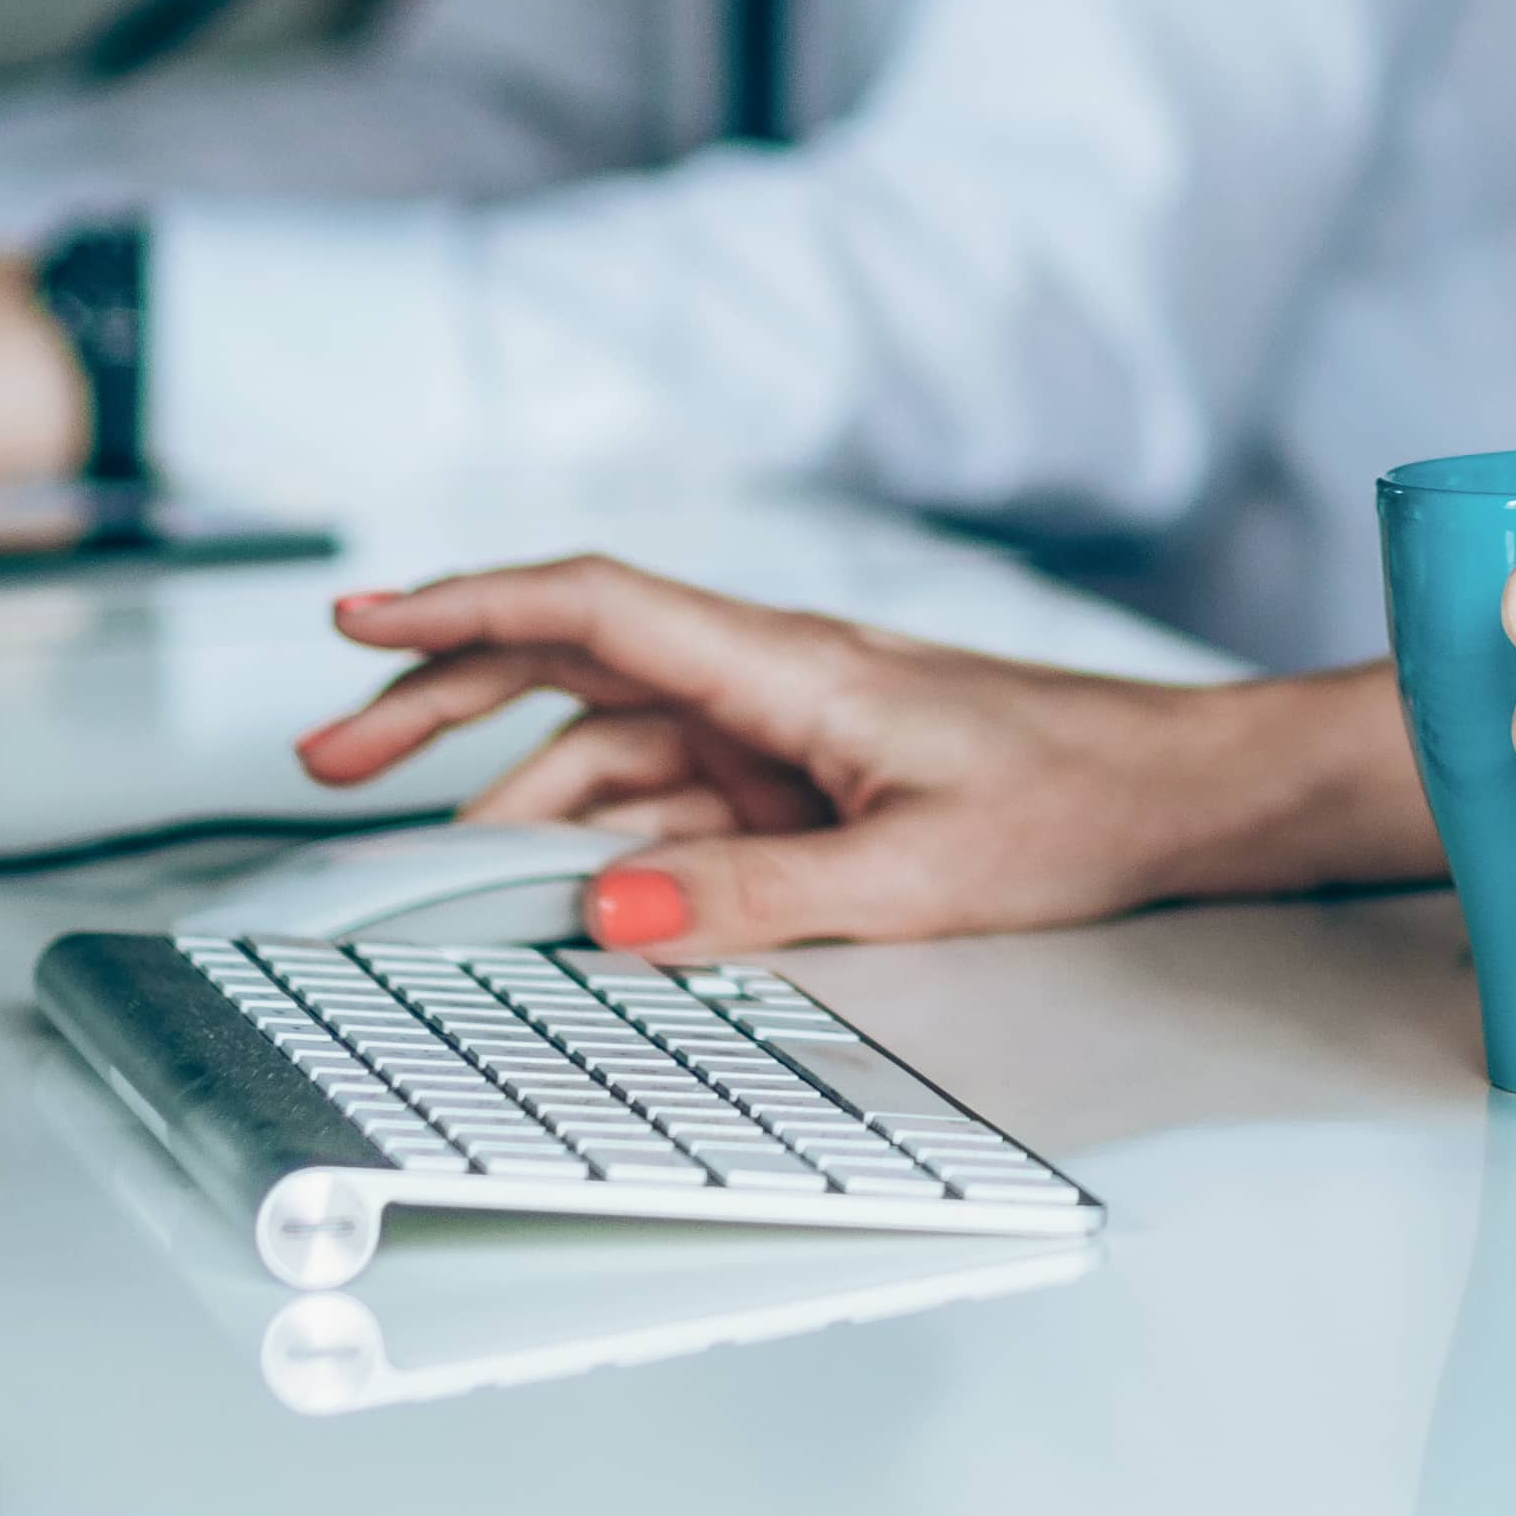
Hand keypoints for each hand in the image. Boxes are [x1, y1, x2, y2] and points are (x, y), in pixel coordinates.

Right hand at [299, 552, 1434, 954]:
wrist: (1192, 795)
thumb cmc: (1086, 807)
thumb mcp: (918, 879)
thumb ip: (752, 896)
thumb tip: (606, 908)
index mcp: (793, 667)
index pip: (593, 610)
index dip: (463, 607)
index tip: (356, 618)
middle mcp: (774, 680)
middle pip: (570, 668)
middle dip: (439, 699)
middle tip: (324, 752)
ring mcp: (787, 728)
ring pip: (611, 744)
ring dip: (508, 788)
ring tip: (412, 854)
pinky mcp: (811, 778)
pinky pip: (674, 794)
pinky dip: (598, 832)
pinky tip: (550, 883)